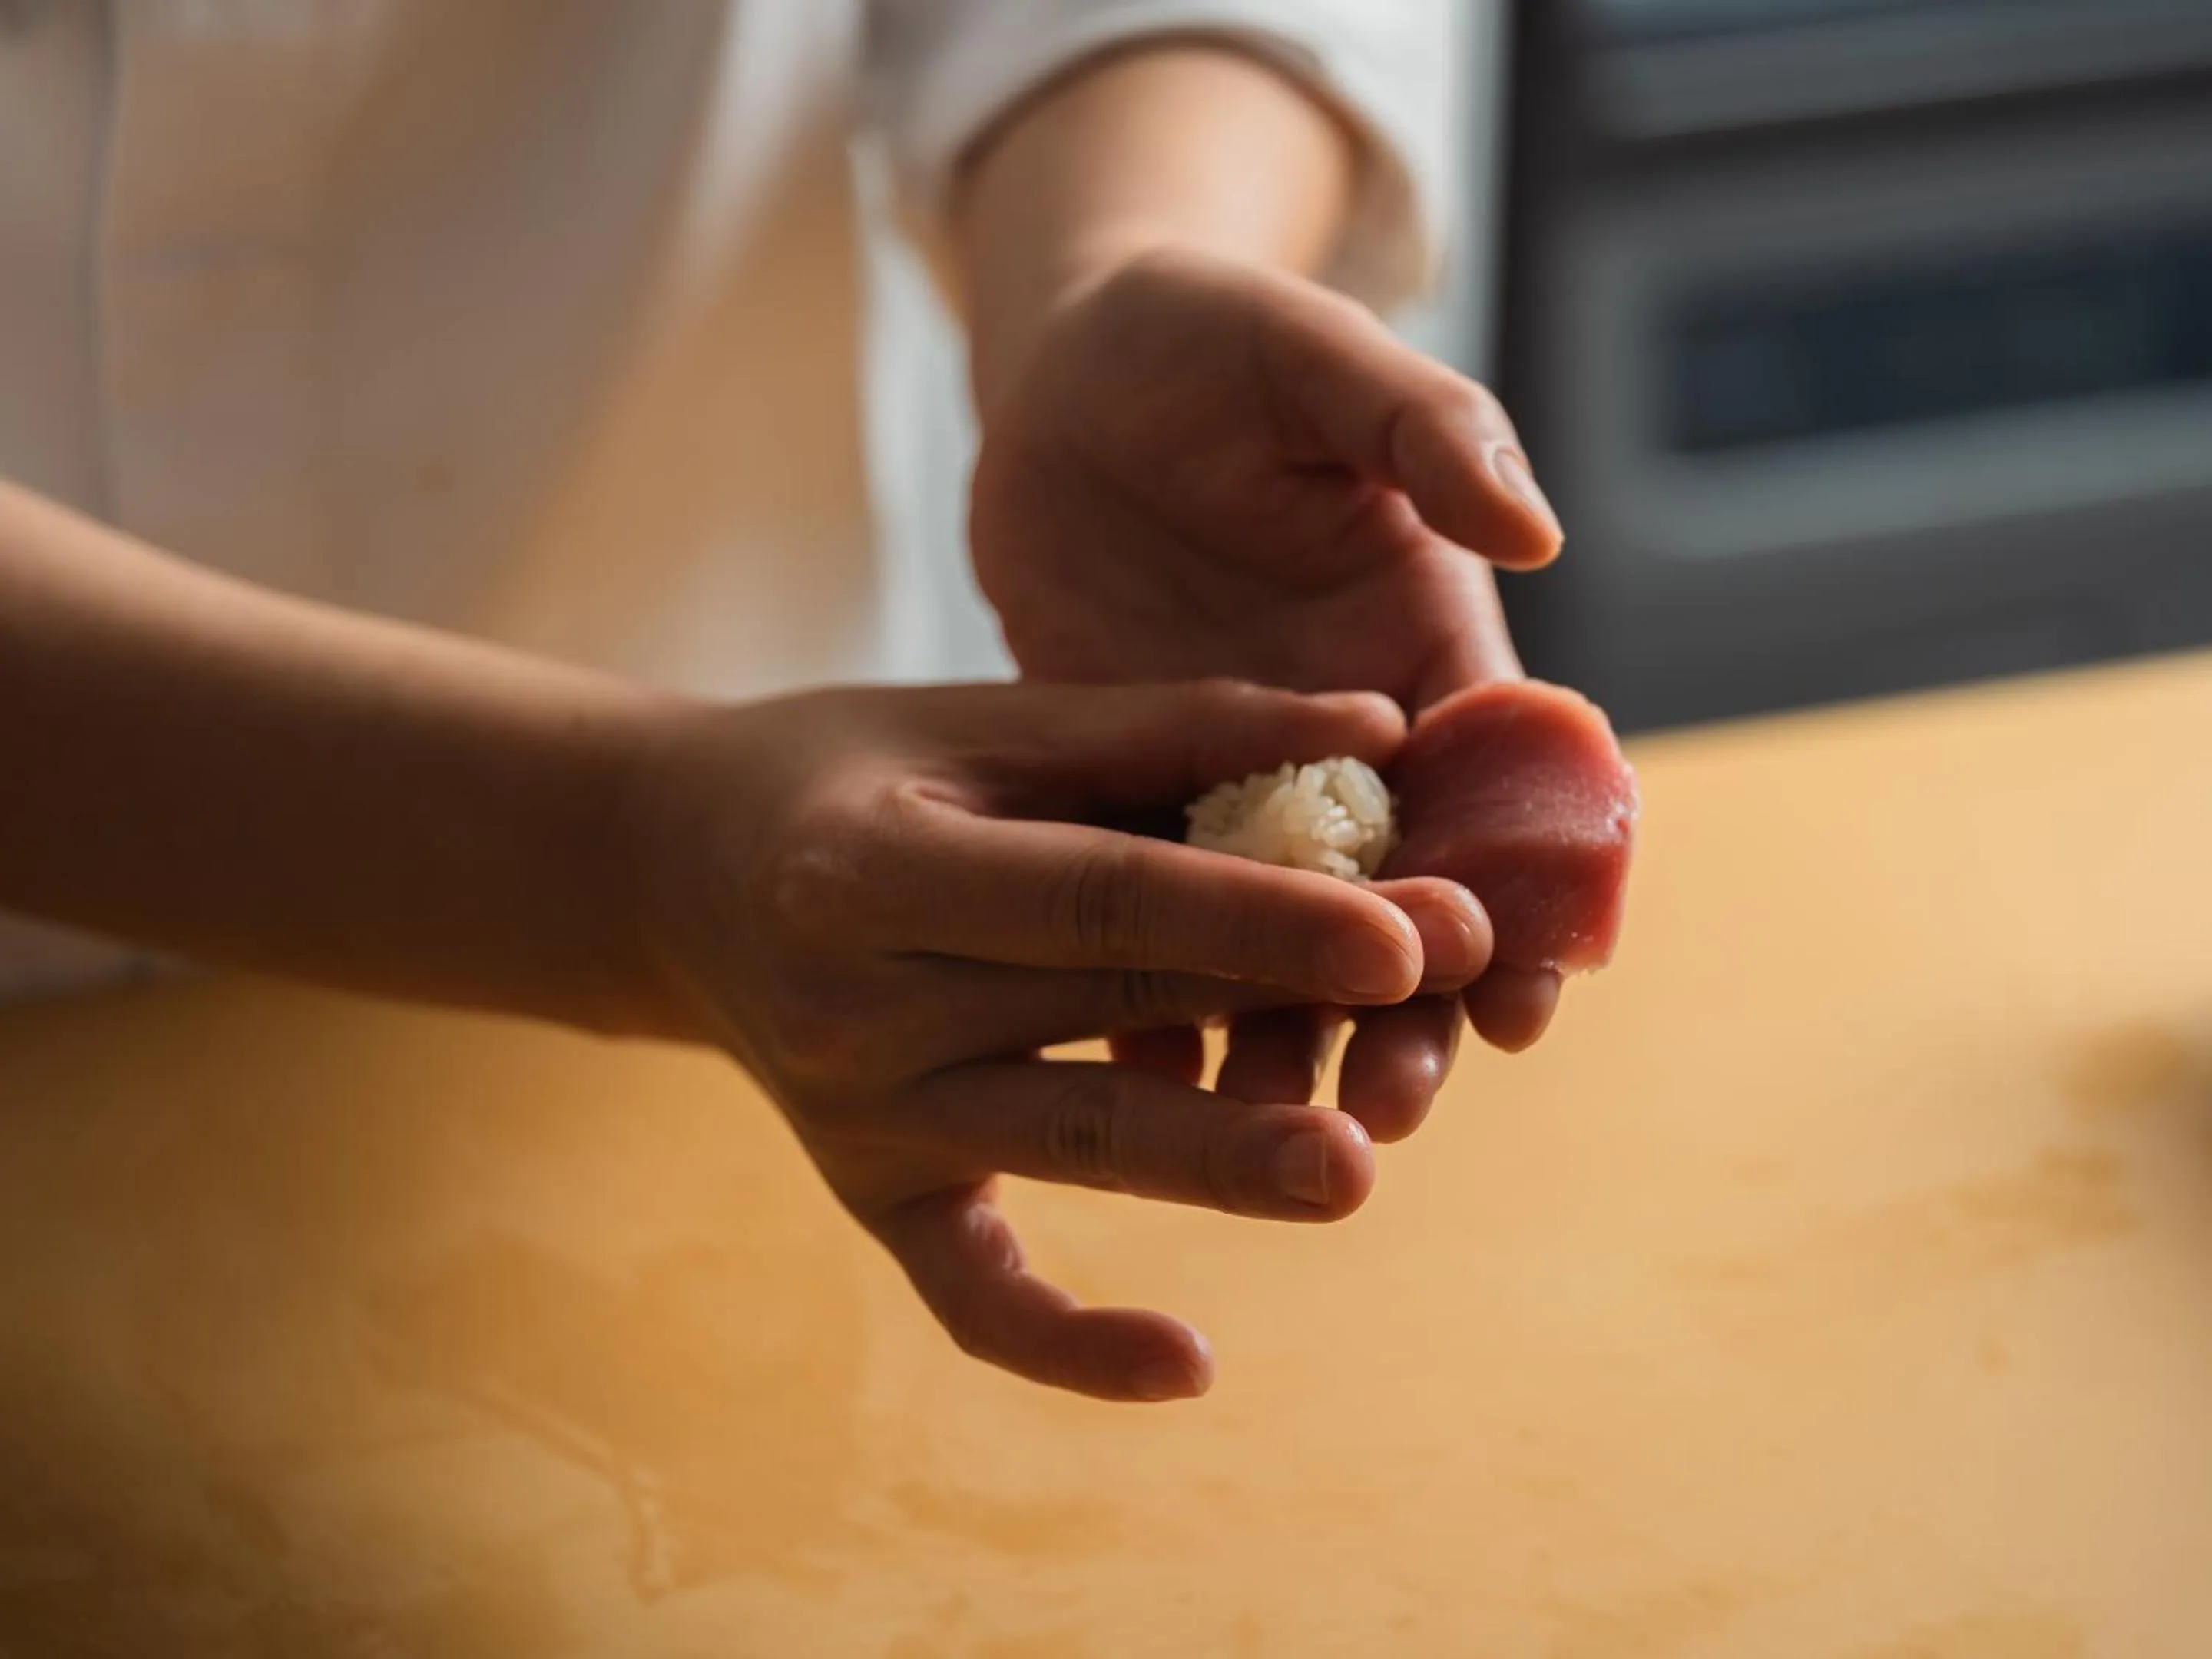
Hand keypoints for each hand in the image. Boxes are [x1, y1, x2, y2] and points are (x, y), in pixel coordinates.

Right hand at [621, 678, 1491, 1399]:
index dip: (1256, 913)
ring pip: (1063, 1147)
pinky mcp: (870, 1195)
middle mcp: (851, 1004)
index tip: (1405, 927)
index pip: (1101, 898)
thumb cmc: (853, 772)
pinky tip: (1190, 1368)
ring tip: (1353, 1172)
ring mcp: (857, 1118)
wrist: (677, 874)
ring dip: (1215, 1164)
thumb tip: (1383, 732)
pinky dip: (1066, 1341)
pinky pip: (968, 1294)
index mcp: (872, 865)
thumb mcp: (983, 725)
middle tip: (1450, 998)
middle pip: (1099, 1011)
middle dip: (1282, 1003)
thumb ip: (1173, 727)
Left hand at [970, 246, 1568, 1066]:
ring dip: (1289, 1033)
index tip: (1524, 1004)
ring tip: (1269, 1130)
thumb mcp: (1322, 361)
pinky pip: (1158, 913)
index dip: (1528, 906)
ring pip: (1285, 935)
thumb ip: (1428, 434)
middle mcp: (1350, 736)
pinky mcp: (1136, 788)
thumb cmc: (1216, 342)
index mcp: (1428, 648)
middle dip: (1411, 1009)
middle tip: (1392, 1109)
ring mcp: (1240, 773)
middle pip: (1403, 901)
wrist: (1077, 366)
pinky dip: (1156, 996)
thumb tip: (1535, 534)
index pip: (1505, 801)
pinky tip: (1140, 1081)